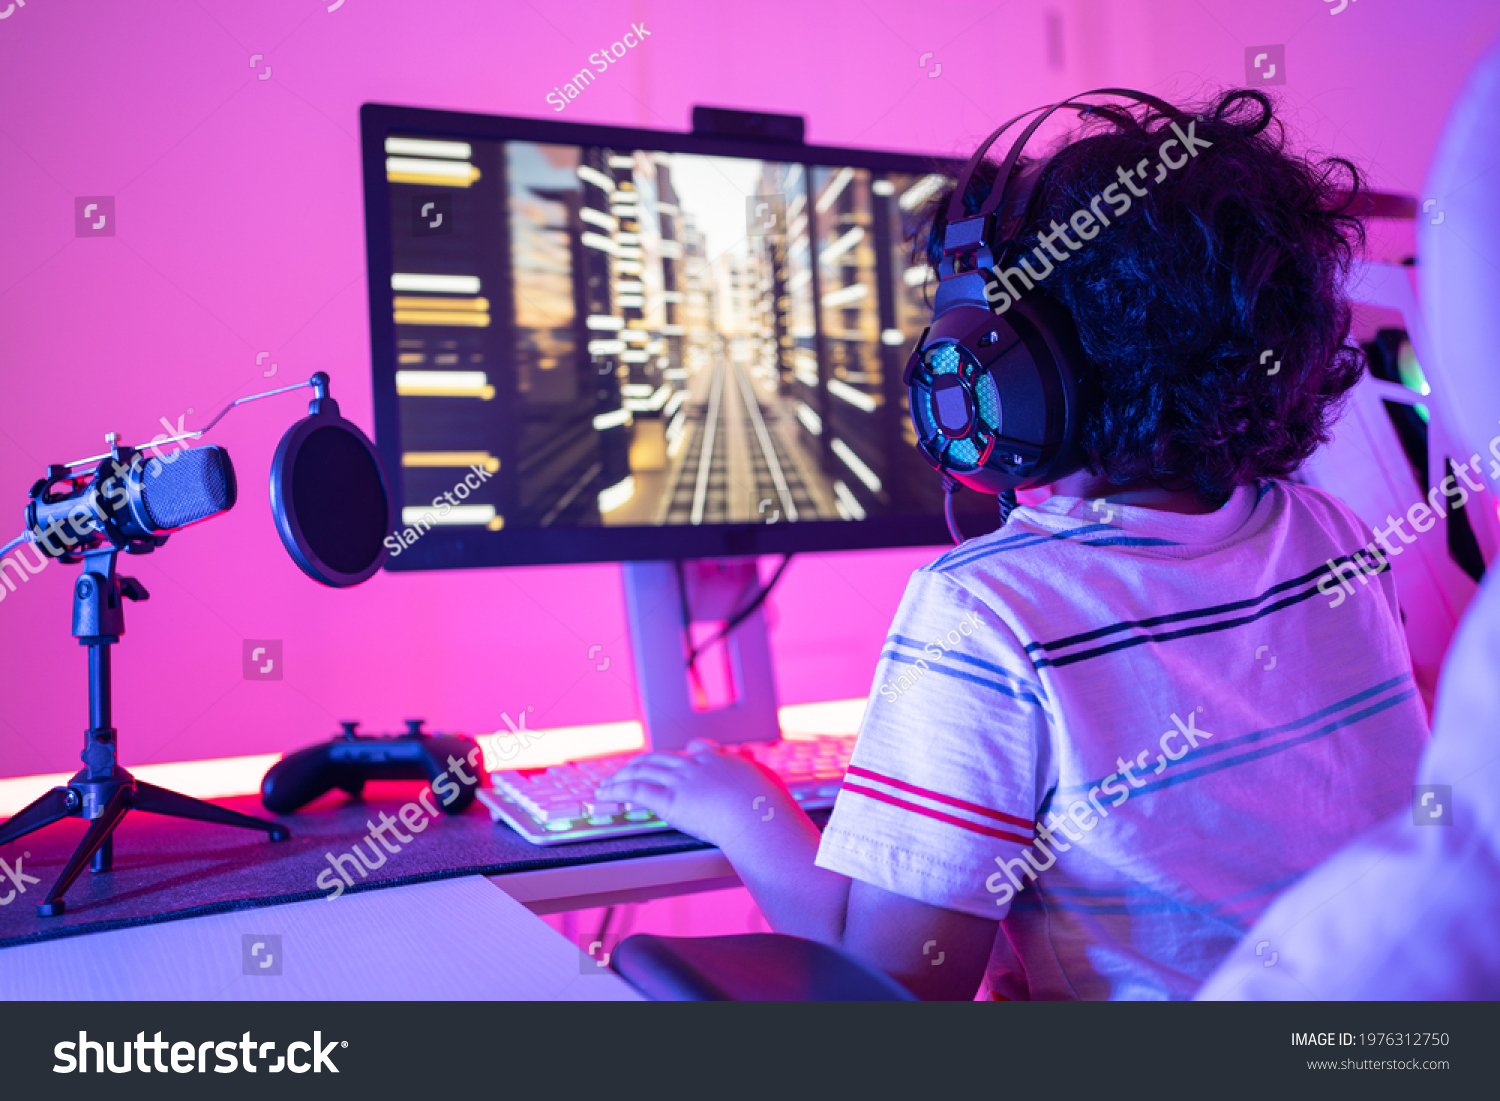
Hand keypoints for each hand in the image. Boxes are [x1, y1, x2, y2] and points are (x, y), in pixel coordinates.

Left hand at [595, 740, 799, 847]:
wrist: (760, 816)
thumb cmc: (770, 808)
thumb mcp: (769, 785)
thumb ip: (760, 783)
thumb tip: (765, 785)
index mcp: (722, 761)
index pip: (697, 751)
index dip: (682, 756)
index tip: (677, 758)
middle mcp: (698, 765)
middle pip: (662, 758)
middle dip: (642, 763)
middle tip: (630, 769)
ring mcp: (682, 781)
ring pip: (643, 770)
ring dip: (622, 776)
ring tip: (608, 783)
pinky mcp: (669, 800)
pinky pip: (636, 790)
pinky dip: (616, 790)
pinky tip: (605, 794)